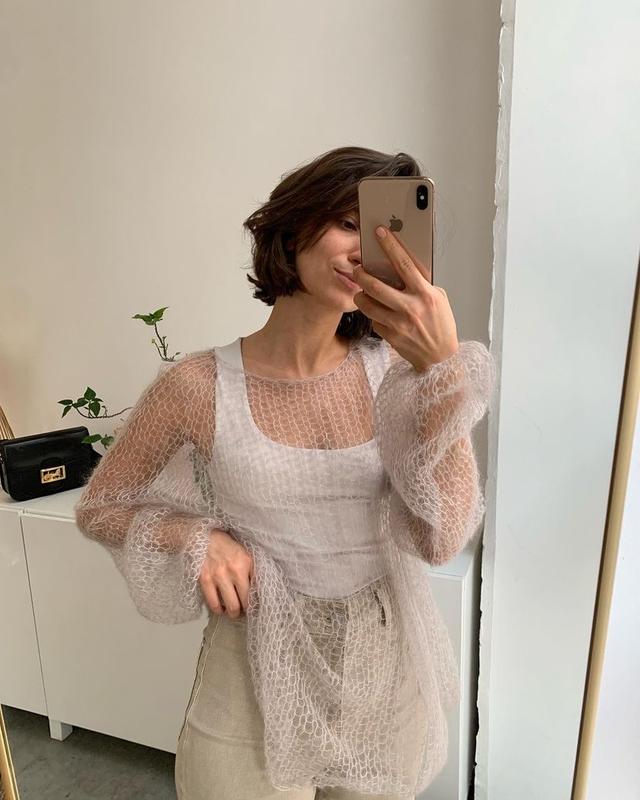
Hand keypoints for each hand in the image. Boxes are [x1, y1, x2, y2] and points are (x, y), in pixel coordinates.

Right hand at [198, 529, 253, 618]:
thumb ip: (251, 569)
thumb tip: (256, 589)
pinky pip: (214, 603)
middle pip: (246, 601)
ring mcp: (219, 576)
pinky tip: (221, 609)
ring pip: (231, 606)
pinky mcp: (205, 580)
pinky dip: (218, 610)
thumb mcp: (243, 553)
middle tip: (245, 610)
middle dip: (247, 609)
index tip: (256, 604)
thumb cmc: (224, 545)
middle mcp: (235, 570)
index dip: (258, 599)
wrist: (201, 536)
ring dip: (234, 613)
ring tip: (234, 612)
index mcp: (247, 562)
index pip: (257, 588)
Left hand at [351, 225, 459, 371]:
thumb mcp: (438, 298)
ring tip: (361, 292)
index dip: (390, 246)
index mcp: (425, 294)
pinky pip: (374, 320)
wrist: (441, 358)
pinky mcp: (390, 336)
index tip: (379, 232)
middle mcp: (410, 308)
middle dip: (361, 274)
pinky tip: (378, 313)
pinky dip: (373, 314)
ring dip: (360, 295)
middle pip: (376, 286)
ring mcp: (399, 324)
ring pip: (367, 304)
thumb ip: (421, 284)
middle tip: (357, 269)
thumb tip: (401, 267)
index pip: (404, 264)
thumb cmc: (441, 324)